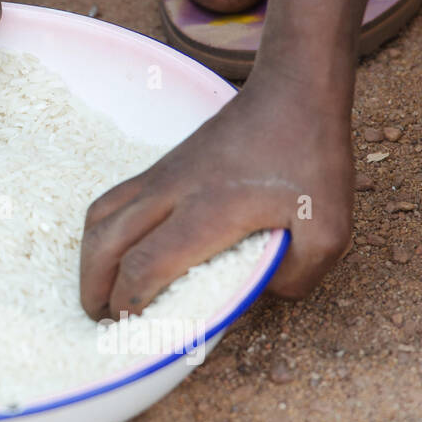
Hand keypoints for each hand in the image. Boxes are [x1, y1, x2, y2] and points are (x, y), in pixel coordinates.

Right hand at [79, 77, 352, 318]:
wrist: (292, 92)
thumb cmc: (311, 157)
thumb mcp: (331, 227)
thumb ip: (301, 273)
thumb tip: (265, 293)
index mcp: (208, 211)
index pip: (144, 265)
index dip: (129, 304)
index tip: (134, 329)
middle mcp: (171, 192)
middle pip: (105, 243)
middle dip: (93, 289)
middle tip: (101, 320)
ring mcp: (160, 176)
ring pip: (98, 219)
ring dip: (89, 260)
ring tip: (99, 290)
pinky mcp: (160, 167)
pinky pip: (111, 202)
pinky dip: (102, 234)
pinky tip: (116, 251)